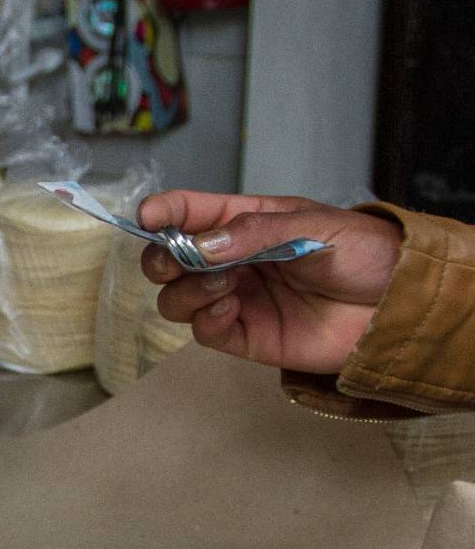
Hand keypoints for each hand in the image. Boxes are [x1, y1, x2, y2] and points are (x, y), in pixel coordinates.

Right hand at [137, 191, 402, 373]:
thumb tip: (202, 245)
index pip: (188, 212)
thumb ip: (256, 233)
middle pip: (167, 260)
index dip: (162, 212)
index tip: (149, 217)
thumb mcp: (315, 226)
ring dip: (186, 291)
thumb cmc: (366, 253)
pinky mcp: (245, 336)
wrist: (399, 305)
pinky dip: (205, 319)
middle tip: (177, 261)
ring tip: (223, 284)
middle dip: (161, 259)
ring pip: (176, 299)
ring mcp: (235, 299)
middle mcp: (231, 261)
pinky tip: (229, 307)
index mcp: (244, 222)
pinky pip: (204, 331)